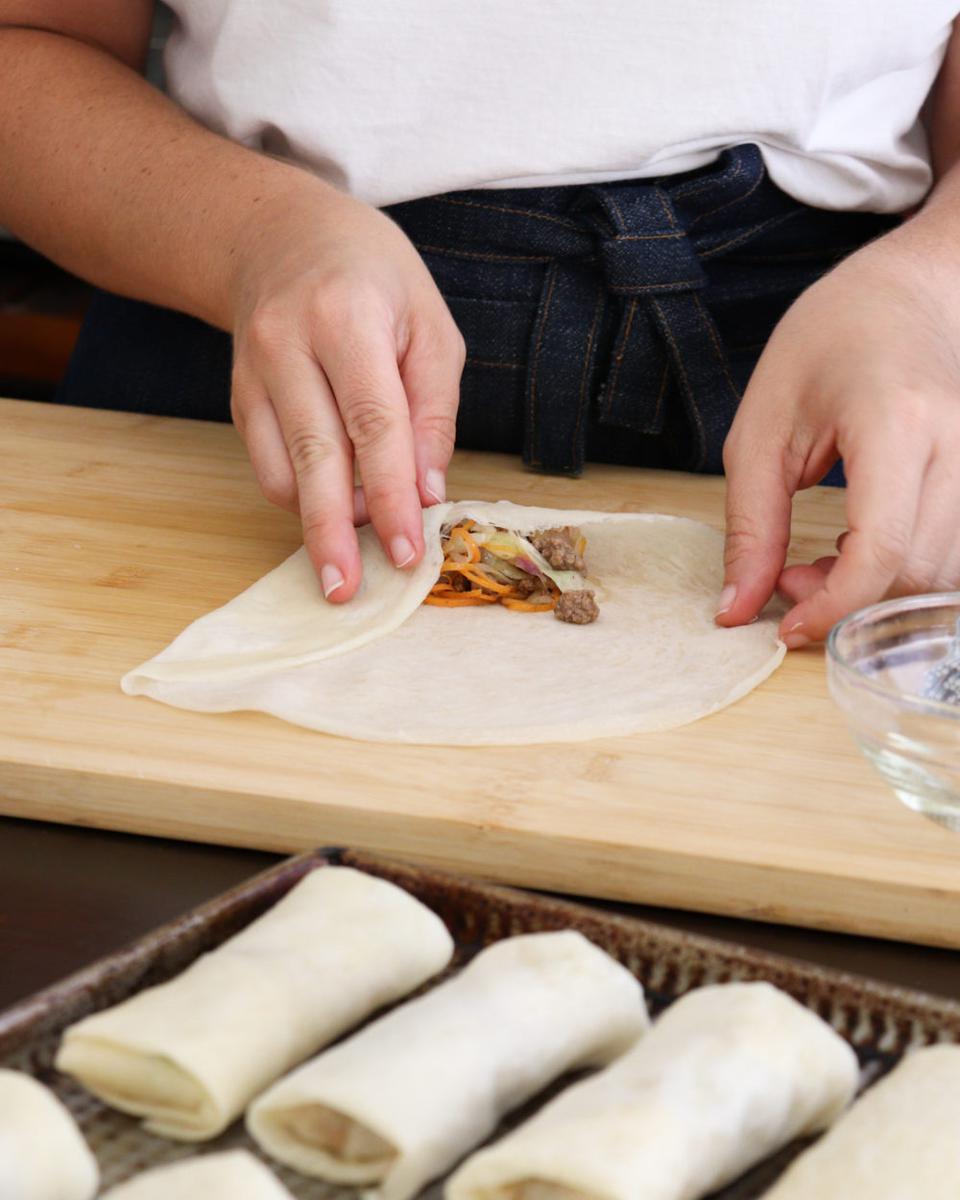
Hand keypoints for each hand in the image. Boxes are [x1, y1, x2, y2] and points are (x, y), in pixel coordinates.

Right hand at [229, 182, 464, 601]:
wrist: (277, 234)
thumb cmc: (373, 277)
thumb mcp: (429, 324)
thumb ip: (432, 409)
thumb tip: (427, 492)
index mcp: (347, 317)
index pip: (373, 422)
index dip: (391, 494)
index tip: (405, 550)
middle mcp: (287, 344)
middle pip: (314, 455)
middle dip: (333, 532)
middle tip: (347, 590)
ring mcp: (253, 371)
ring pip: (279, 469)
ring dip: (317, 521)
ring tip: (352, 553)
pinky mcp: (238, 396)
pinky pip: (264, 464)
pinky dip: (297, 497)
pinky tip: (331, 508)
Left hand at [716, 221, 959, 646]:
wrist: (912, 290)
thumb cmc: (829, 339)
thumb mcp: (761, 428)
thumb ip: (749, 526)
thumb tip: (734, 610)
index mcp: (896, 422)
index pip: (883, 548)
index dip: (833, 605)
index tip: (785, 625)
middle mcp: (957, 445)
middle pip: (917, 572)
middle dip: (848, 600)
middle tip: (786, 577)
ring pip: (945, 574)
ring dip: (877, 591)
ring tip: (821, 559)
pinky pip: (957, 553)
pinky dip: (905, 571)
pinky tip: (861, 546)